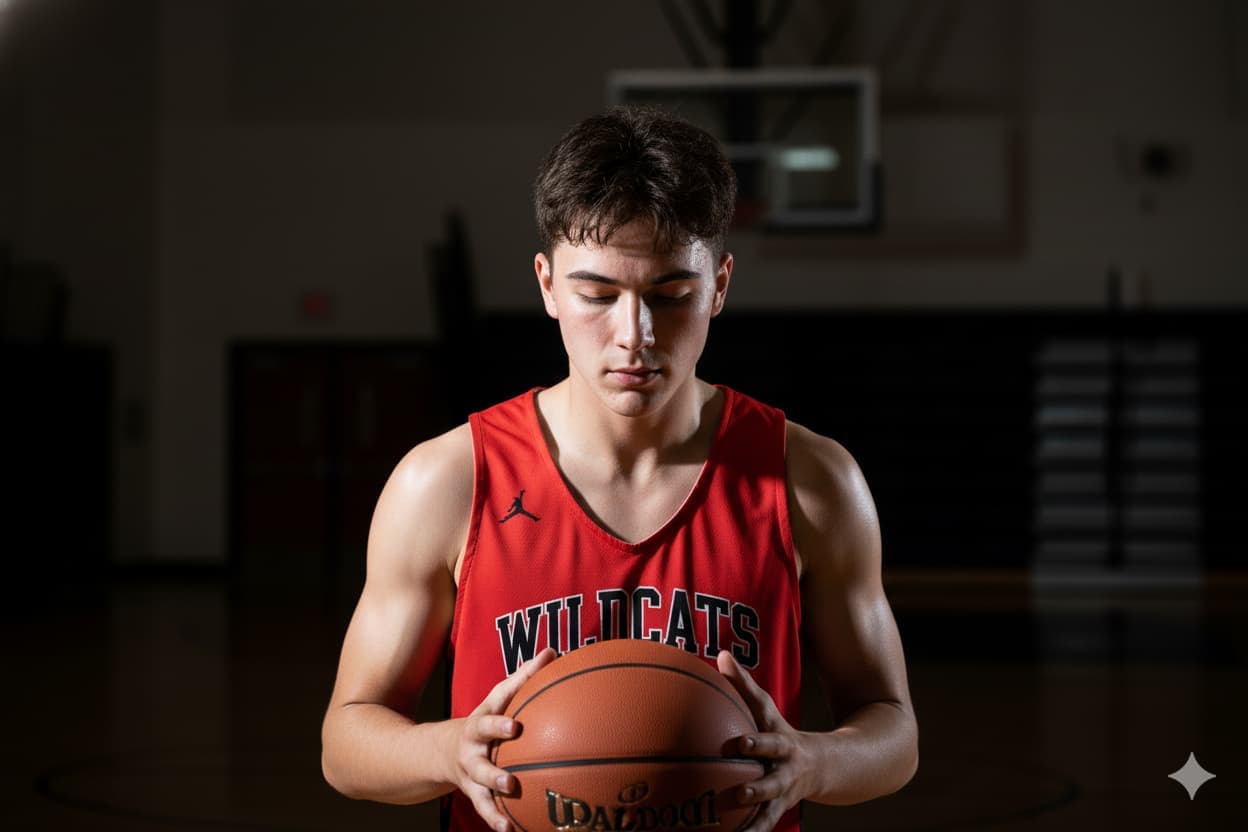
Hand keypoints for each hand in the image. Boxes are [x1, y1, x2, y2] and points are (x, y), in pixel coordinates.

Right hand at [450, 647, 555, 831]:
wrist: (442, 749)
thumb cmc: (486, 719)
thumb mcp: (500, 697)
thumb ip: (525, 677)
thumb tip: (553, 652)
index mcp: (483, 717)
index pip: (492, 712)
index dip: (501, 718)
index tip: (515, 727)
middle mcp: (473, 742)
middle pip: (480, 745)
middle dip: (493, 754)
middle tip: (509, 768)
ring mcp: (470, 767)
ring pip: (479, 779)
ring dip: (493, 788)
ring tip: (509, 794)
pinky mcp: (471, 790)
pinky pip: (483, 806)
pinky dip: (495, 818)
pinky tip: (510, 829)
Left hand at [717, 650, 814, 831]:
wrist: (823, 766)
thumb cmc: (779, 732)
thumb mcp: (766, 709)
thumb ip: (743, 684)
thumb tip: (721, 655)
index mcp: (780, 745)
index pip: (769, 741)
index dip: (756, 742)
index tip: (738, 744)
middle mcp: (785, 772)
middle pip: (772, 781)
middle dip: (758, 787)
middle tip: (740, 792)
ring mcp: (782, 795)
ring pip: (769, 810)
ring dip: (754, 821)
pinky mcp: (777, 812)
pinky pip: (761, 826)